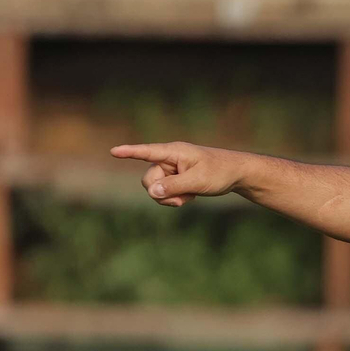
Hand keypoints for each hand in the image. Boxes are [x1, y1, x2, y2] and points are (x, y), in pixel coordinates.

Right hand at [109, 141, 245, 206]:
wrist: (236, 174)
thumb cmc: (219, 172)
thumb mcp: (198, 181)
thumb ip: (174, 186)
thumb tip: (152, 192)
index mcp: (174, 152)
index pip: (147, 152)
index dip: (130, 152)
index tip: (113, 151)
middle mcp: (169, 159)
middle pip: (148, 179)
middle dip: (161, 192)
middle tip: (182, 198)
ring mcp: (171, 170)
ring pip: (155, 189)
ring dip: (169, 198)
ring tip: (189, 197)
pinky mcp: (175, 180)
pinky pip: (164, 193)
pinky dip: (174, 199)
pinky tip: (190, 197)